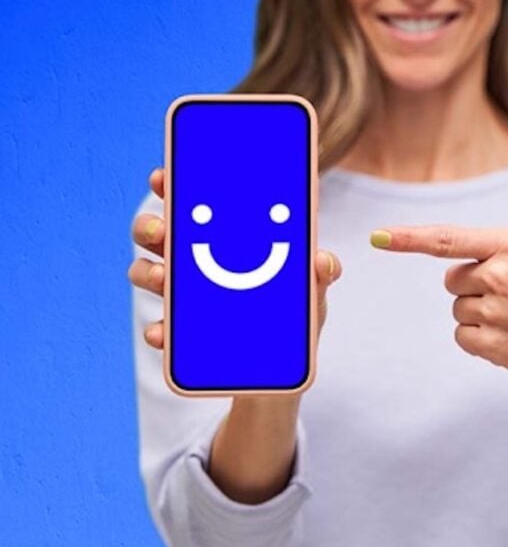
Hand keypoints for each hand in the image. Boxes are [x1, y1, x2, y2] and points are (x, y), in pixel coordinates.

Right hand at [127, 167, 342, 349]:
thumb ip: (321, 272)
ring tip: (164, 278)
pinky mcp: (181, 336)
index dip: (171, 186)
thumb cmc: (294, 316)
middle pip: (155, 234)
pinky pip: (160, 328)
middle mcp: (193, 263)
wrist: (284, 370)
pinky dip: (159, 330)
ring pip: (146, 274)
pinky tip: (162, 333)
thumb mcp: (312, 290)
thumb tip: (322, 260)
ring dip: (148, 273)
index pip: (190, 204)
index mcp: (222, 240)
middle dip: (149, 227)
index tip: (162, 176)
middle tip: (162, 230)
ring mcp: (182, 298)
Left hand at [369, 170, 507, 408]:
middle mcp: (499, 276)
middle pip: (451, 278)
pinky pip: (463, 336)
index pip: (448, 240)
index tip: (378, 236)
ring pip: (458, 308)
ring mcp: (495, 312)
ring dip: (478, 312)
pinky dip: (480, 338)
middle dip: (473, 283)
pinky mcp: (492, 344)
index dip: (409, 238)